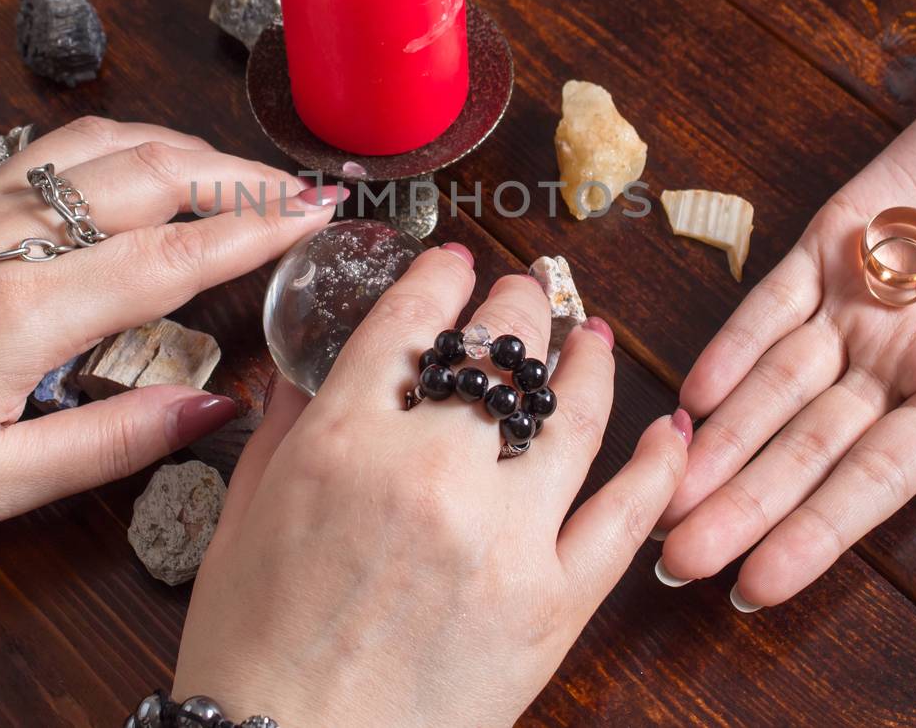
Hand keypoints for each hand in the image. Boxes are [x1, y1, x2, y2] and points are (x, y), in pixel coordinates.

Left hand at [0, 117, 343, 568]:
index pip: (173, 254)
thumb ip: (110, 443)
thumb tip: (211, 409)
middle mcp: (7, 238)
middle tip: (304, 193)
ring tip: (241, 175)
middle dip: (242, 177)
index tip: (320, 216)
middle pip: (152, 175)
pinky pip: (56, 145)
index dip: (258, 231)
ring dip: (187, 147)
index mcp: (25, 310)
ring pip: (105, 143)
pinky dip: (124, 141)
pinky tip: (142, 162)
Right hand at [172, 247, 690, 726]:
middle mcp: (430, 474)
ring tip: (593, 336)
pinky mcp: (554, 606)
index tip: (454, 264)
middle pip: (498, 355)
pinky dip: (658, 466)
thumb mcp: (243, 520)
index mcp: (343, 444)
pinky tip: (671, 431)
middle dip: (515, 307)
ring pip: (572, 416)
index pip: (410, 324)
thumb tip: (313, 367)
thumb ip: (284, 428)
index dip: (439, 279)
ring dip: (588, 362)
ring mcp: (504, 539)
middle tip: (524, 293)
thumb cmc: (250, 652)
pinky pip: (625, 518)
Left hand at [656, 41, 915, 606]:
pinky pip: (771, 301)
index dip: (813, 535)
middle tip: (670, 563)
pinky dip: (732, 343)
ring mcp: (859, 299)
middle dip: (740, 504)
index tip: (752, 588)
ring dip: (719, 437)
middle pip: (805, 447)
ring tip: (659, 493)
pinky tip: (692, 391)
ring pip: (774, 384)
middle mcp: (899, 359)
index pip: (873, 481)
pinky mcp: (830, 236)